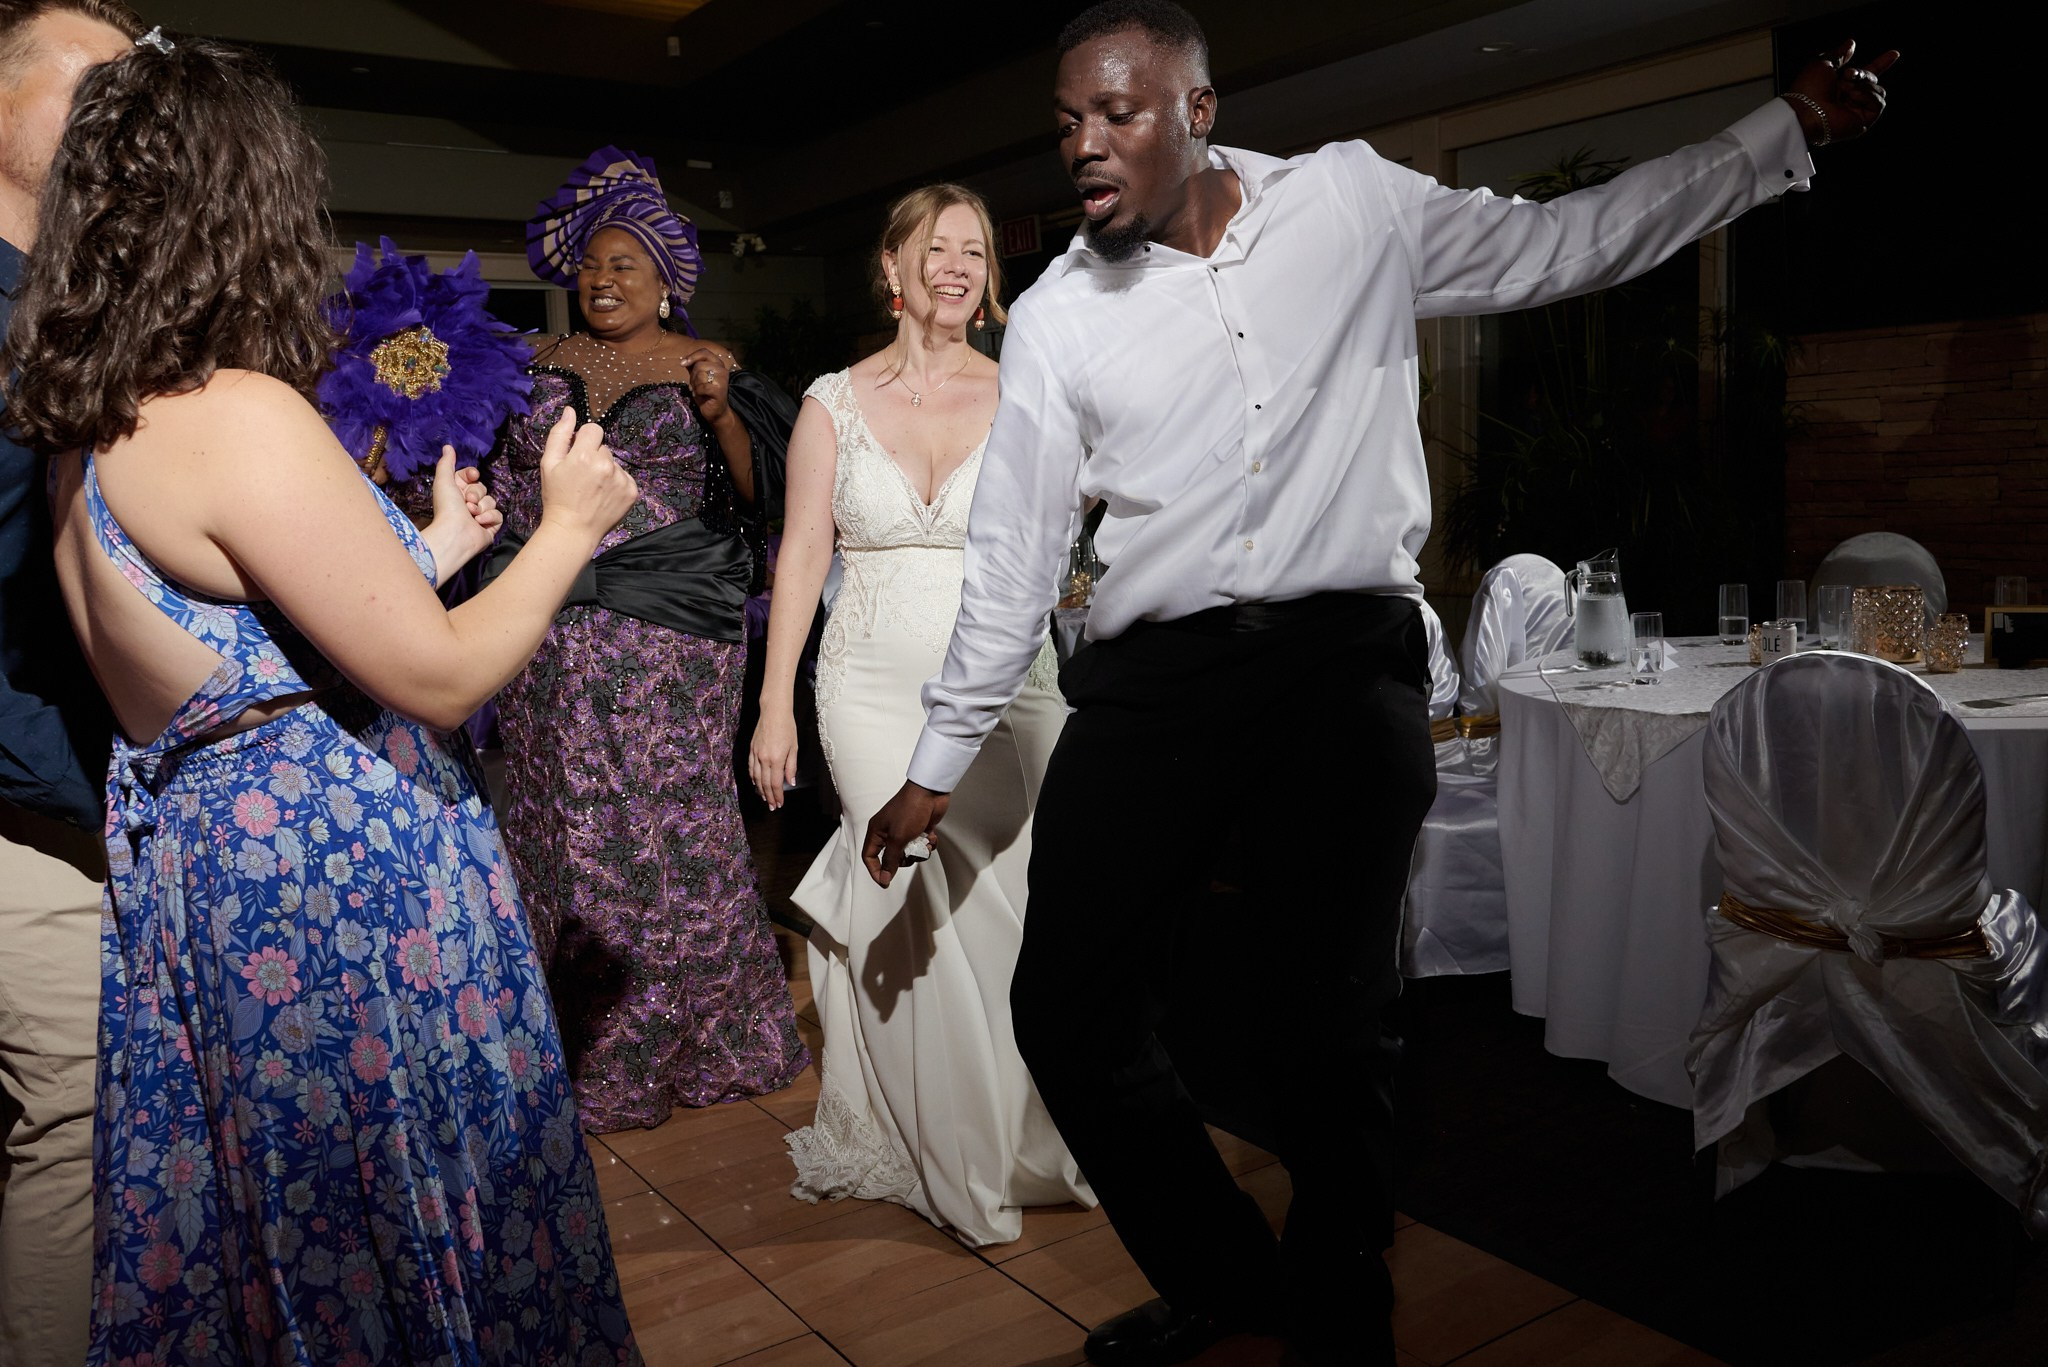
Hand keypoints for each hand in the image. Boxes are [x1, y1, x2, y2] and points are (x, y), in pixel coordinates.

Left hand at [421, 446, 500, 584]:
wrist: (455, 534)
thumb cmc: (447, 507)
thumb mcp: (444, 480)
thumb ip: (447, 463)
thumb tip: (448, 446)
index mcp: (456, 492)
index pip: (471, 477)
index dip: (472, 476)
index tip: (472, 476)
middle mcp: (468, 503)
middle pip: (482, 488)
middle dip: (476, 494)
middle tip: (467, 502)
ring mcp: (480, 515)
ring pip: (491, 501)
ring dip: (481, 507)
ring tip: (471, 515)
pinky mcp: (490, 526)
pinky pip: (498, 515)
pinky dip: (489, 517)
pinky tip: (479, 523)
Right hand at [537, 405, 636, 540]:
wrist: (572, 530)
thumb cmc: (557, 497)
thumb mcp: (549, 464)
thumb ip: (560, 434)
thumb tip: (570, 410)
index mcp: (585, 455)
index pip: (593, 429)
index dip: (584, 441)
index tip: (578, 455)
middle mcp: (607, 464)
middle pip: (603, 447)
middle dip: (594, 457)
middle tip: (582, 478)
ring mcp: (622, 479)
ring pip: (614, 462)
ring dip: (606, 470)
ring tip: (593, 489)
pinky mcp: (632, 491)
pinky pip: (625, 477)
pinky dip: (616, 484)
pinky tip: (604, 496)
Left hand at [681, 344, 741, 428]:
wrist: (715, 411)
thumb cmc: (706, 393)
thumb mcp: (697, 378)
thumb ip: (693, 367)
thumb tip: (684, 360)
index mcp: (718, 364)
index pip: (704, 352)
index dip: (692, 356)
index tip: (682, 363)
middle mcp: (722, 370)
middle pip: (700, 365)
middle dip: (693, 376)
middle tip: (695, 385)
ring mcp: (722, 380)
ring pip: (700, 375)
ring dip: (695, 385)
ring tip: (699, 391)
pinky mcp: (720, 390)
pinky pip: (703, 387)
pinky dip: (698, 392)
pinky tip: (700, 396)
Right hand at [748, 709, 800, 808]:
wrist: (773, 712)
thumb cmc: (787, 728)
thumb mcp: (794, 747)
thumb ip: (791, 766)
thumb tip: (790, 782)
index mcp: (776, 759)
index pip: (776, 783)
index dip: (778, 796)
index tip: (779, 804)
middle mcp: (764, 759)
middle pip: (765, 783)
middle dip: (769, 797)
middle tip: (772, 807)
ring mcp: (756, 754)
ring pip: (756, 778)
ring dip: (760, 790)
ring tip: (764, 798)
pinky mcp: (751, 749)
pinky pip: (751, 768)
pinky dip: (753, 778)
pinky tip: (755, 783)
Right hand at [861, 782, 950, 887]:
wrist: (930, 792)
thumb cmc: (910, 809)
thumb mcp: (897, 838)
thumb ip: (891, 860)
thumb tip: (884, 877)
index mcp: (877, 832)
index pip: (869, 857)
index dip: (876, 871)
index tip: (886, 881)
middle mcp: (888, 832)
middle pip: (892, 858)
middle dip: (904, 860)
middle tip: (911, 855)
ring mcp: (904, 830)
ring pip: (908, 853)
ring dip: (919, 852)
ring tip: (924, 844)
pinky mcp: (918, 829)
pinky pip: (921, 845)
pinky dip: (927, 844)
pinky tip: (930, 837)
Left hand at [1784, 39, 1896, 146]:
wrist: (1804, 111)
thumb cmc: (1808, 89)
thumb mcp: (1824, 63)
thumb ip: (1839, 53)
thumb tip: (1851, 43)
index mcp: (1840, 86)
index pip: (1865, 75)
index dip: (1881, 64)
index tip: (1894, 53)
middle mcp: (1849, 99)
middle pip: (1873, 79)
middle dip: (1863, 74)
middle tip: (1847, 75)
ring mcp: (1856, 111)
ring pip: (1878, 90)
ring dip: (1863, 85)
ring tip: (1845, 88)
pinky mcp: (1862, 122)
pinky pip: (1879, 103)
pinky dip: (1867, 96)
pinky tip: (1852, 97)